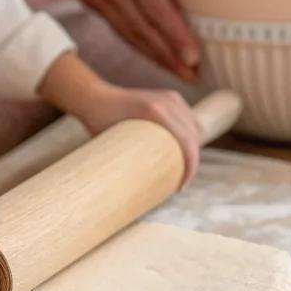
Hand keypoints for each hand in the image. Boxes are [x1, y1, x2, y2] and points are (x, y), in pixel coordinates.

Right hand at [46, 0, 200, 80]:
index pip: (155, 4)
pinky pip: (116, 28)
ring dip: (154, 56)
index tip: (193, 54)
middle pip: (142, 27)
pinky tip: (153, 55)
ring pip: (128, 33)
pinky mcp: (88, 1)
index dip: (174, 33)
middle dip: (168, 55)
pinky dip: (136, 44)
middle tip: (193, 75)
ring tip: (179, 71)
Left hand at [75, 81, 201, 184]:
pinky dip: (190, 135)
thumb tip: (138, 193)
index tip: (181, 186)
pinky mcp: (170, 97)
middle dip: (192, 161)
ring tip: (181, 167)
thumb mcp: (114, 143)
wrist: (94, 97)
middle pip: (195, 135)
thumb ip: (128, 161)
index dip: (191, 166)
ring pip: (195, 126)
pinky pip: (189, 118)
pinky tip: (182, 148)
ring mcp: (170, 97)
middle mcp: (167, 101)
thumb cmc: (100, 122)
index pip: (188, 140)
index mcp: (156, 111)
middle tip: (180, 182)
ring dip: (194, 148)